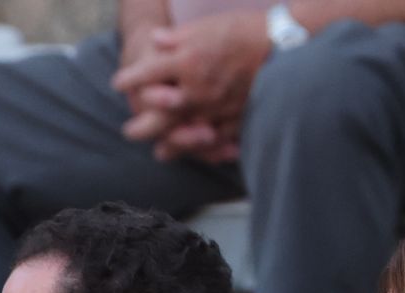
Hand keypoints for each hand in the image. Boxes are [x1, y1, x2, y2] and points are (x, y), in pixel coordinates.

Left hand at [110, 11, 268, 155]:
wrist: (286, 42)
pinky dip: (204, 150)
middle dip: (139, 126)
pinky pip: (214, 142)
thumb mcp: (206, 26)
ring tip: (159, 152)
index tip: (119, 83)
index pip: (146, 74)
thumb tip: (153, 41)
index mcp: (187, 61)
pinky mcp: (236, 119)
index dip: (129, 79)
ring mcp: (216, 108)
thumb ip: (176, 38)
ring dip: (168, 145)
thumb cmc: (244, 29)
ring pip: (182, 135)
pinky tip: (197, 153)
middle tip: (129, 132)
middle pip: (157, 116)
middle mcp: (197, 89)